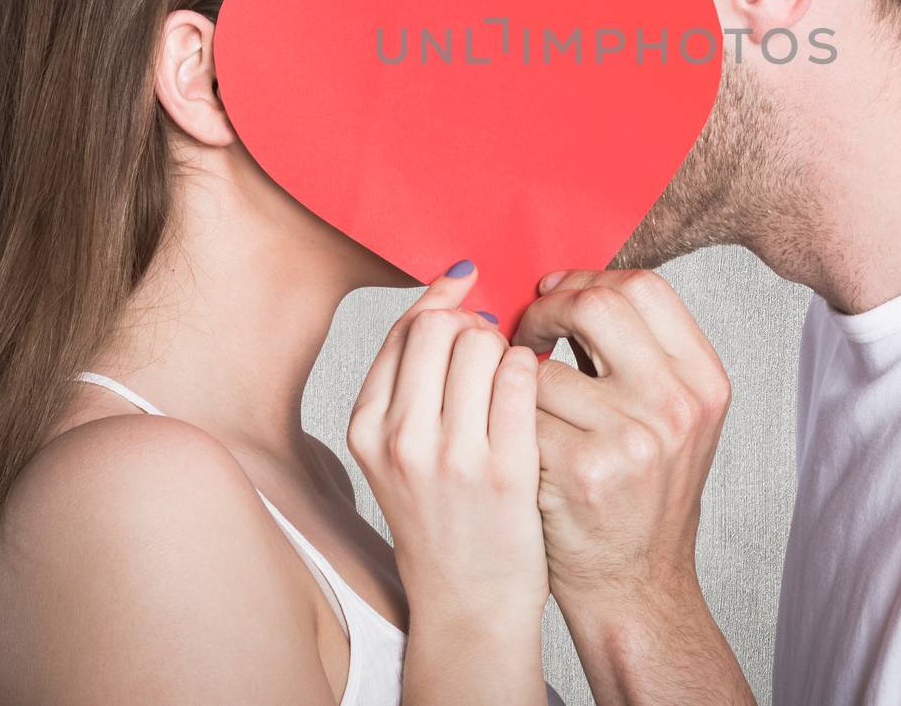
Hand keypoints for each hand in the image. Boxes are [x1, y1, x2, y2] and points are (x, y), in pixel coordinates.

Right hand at [347, 262, 547, 667]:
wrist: (468, 605)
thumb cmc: (442, 518)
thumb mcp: (399, 452)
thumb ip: (412, 381)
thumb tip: (452, 294)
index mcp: (367, 428)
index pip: (404, 329)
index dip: (443, 304)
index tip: (468, 296)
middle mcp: (402, 439)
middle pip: (442, 328)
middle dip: (475, 325)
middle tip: (494, 349)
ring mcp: (453, 457)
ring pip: (482, 344)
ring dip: (506, 346)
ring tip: (513, 375)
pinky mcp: (505, 472)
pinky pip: (522, 379)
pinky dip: (532, 371)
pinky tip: (533, 395)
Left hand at [513, 269, 730, 611]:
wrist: (635, 584)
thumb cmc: (641, 492)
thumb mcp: (672, 417)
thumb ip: (636, 353)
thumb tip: (566, 285)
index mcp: (703, 382)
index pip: (644, 287)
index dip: (589, 279)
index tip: (555, 294)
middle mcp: (677, 406)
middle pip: (599, 304)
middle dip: (546, 309)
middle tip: (525, 329)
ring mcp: (632, 439)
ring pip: (542, 364)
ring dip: (519, 378)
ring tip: (524, 402)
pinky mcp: (581, 471)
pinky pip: (519, 413)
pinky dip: (508, 421)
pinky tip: (517, 441)